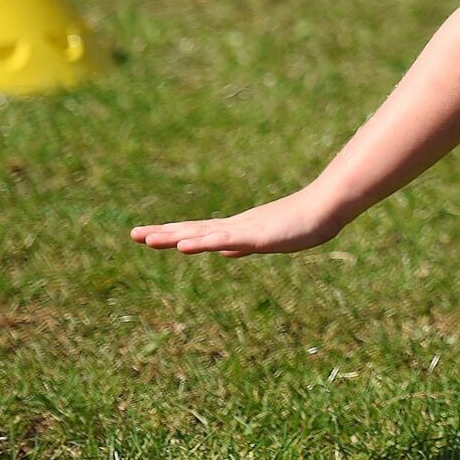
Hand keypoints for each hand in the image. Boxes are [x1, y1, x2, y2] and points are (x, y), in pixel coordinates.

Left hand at [131, 189, 344, 257]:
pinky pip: (224, 239)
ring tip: (148, 239)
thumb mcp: (266, 240)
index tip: (146, 235)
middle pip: (192, 230)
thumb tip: (223, 251)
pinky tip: (184, 245)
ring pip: (203, 233)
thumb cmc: (302, 223)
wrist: (326, 208)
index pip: (197, 232)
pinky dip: (202, 241)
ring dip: (175, 236)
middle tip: (133, 234)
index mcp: (235, 230)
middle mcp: (234, 227)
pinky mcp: (255, 235)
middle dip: (163, 233)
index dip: (171, 234)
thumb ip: (243, 245)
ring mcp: (243, 229)